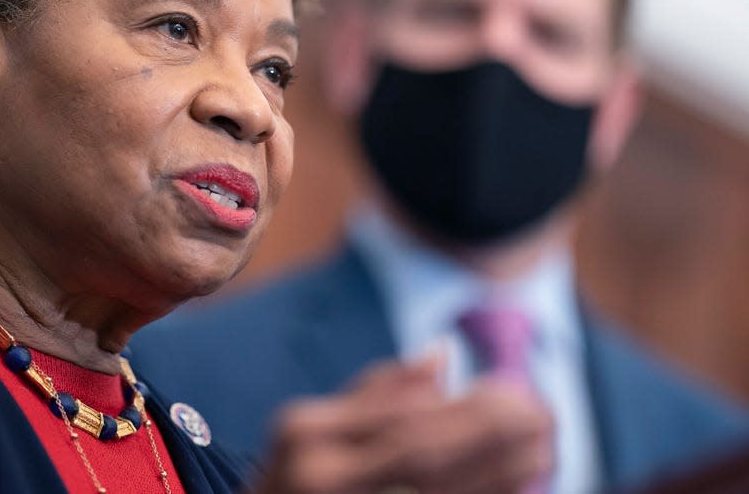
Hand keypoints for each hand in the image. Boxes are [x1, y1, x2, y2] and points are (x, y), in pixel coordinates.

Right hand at [253, 357, 553, 493]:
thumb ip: (375, 391)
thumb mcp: (309, 425)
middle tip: (543, 415)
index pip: (403, 422)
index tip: (515, 391)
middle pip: (425, 458)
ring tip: (544, 448)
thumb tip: (443, 354)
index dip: (468, 410)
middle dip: (493, 436)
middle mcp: (323, 480)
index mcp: (308, 437)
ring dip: (501, 473)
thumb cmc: (292, 477)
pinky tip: (516, 485)